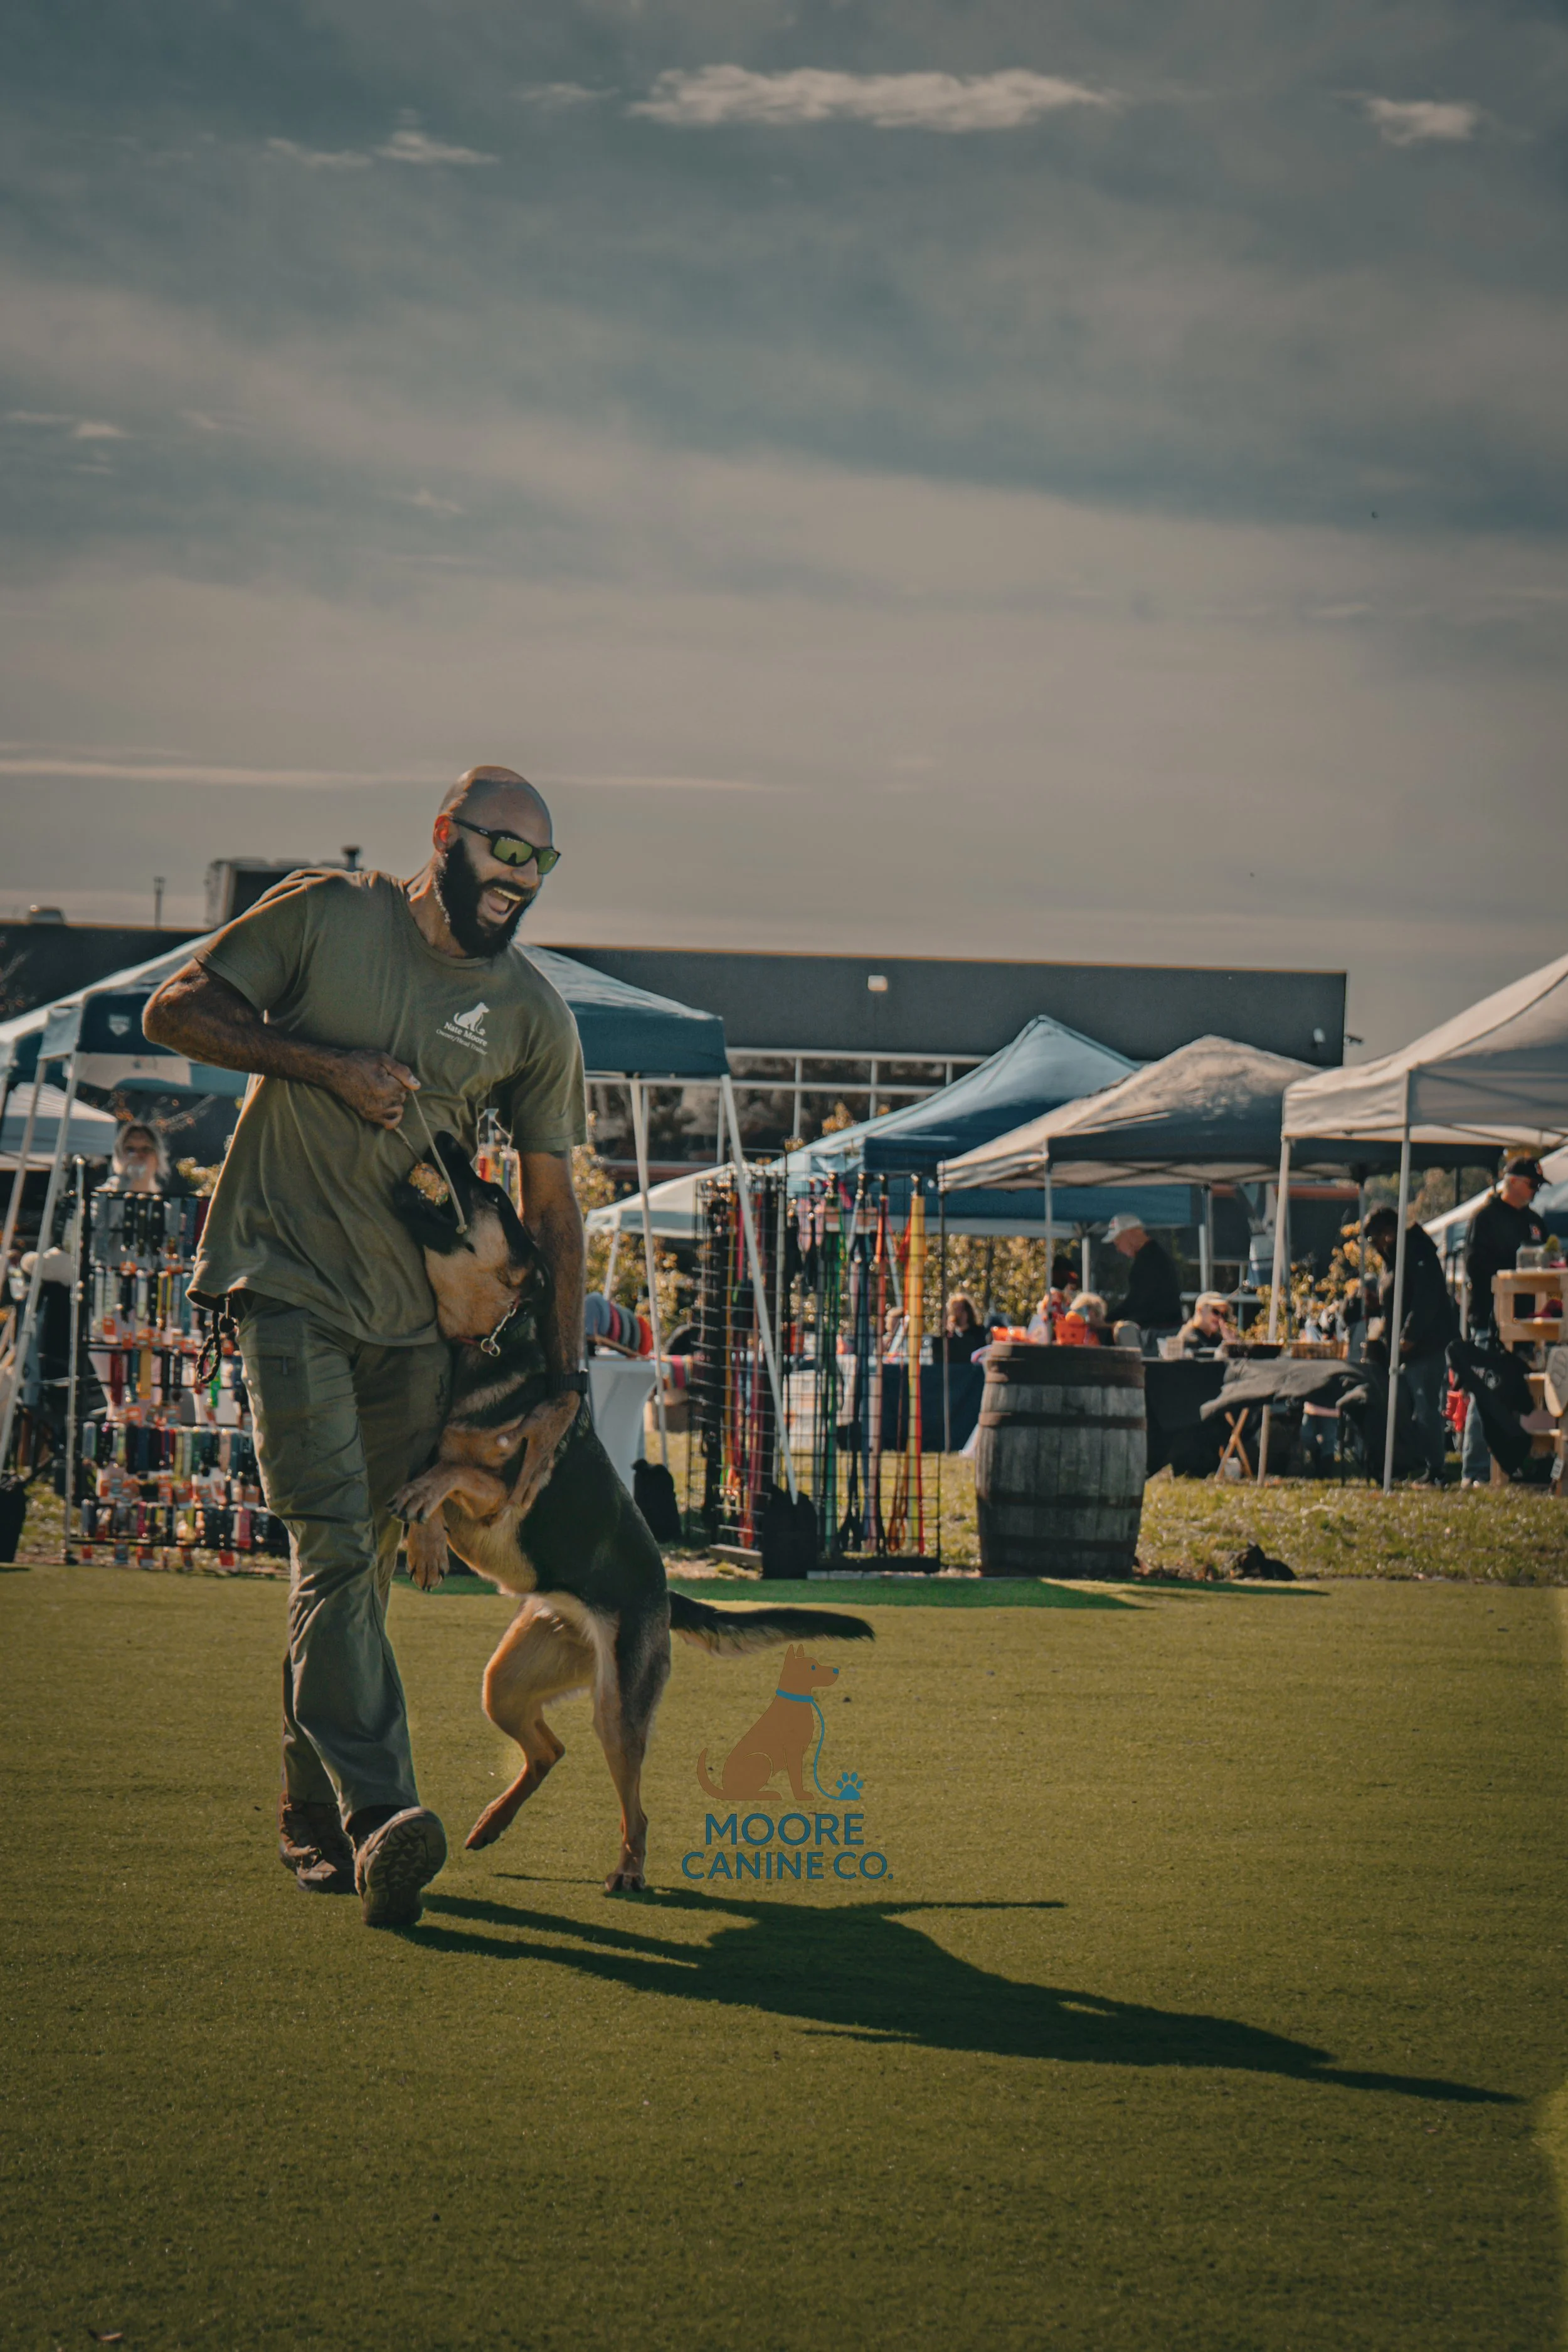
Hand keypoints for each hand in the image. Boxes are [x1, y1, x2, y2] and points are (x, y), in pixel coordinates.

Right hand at [325, 1048, 418, 1128]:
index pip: (406, 1088)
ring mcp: (373, 1112)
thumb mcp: (382, 1059)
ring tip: (382, 1092)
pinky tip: (385, 1105)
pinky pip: (389, 1123)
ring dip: (394, 1102)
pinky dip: (390, 1115)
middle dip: (397, 1090)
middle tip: (381, 1081)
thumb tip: (417, 1086)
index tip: (386, 1074)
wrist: (335, 1071)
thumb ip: (402, 1072)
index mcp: (386, 1089)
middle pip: (402, 1099)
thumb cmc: (359, 1061)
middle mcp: (380, 1104)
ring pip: (398, 1110)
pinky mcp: (367, 1116)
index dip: (398, 1079)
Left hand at [508, 1396, 580, 1519]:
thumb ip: (514, 1434)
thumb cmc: (545, 1413)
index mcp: (535, 1455)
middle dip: (527, 1493)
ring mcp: (549, 1451)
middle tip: (523, 1507)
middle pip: (533, 1480)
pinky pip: (547, 1462)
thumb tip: (498, 1443)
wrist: (565, 1405)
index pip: (523, 1478)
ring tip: (533, 1495)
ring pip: (541, 1473)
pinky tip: (547, 1468)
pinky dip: (545, 1468)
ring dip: (536, 1485)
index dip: (516, 1492)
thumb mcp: (527, 1423)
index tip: (510, 1505)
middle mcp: (543, 1457)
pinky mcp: (552, 1444)